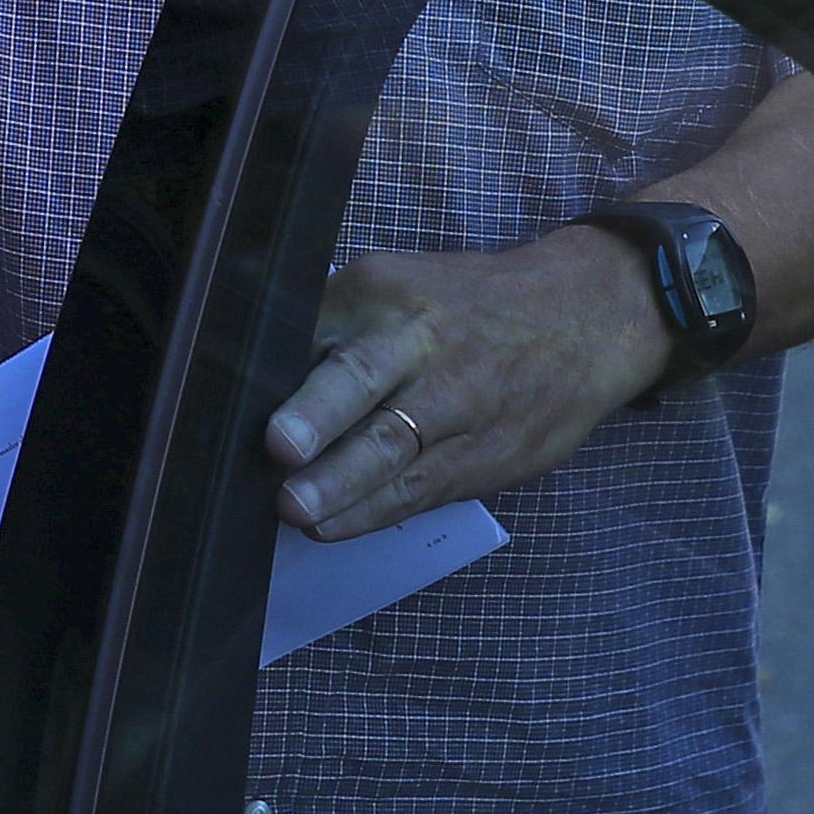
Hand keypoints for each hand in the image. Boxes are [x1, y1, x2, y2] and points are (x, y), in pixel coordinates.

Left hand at [264, 231, 672, 541]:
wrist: (586, 318)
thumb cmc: (470, 306)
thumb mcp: (405, 287)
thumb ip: (341, 329)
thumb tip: (259, 386)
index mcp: (388, 289)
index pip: (318, 324)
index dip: (273, 364)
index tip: (228, 393)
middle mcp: (421, 340)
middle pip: (361, 375)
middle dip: (318, 412)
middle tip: (280, 448)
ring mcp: (457, 401)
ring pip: (391, 445)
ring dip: (340, 482)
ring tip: (296, 509)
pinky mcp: (482, 453)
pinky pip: (418, 487)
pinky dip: (372, 510)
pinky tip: (331, 526)